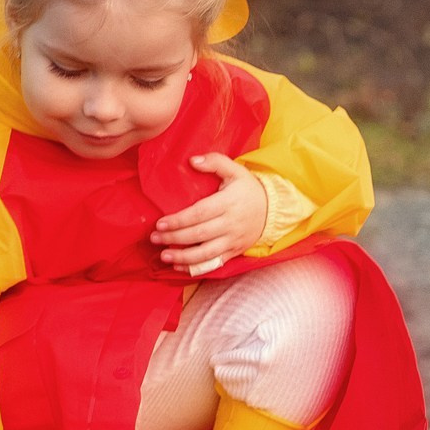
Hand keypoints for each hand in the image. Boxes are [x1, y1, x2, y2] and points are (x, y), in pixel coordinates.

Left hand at [153, 154, 267, 271]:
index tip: (160, 223)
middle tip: (154, 238)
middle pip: (199, 234)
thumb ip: (215, 162)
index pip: (200, 213)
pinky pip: (214, 263)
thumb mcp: (236, 170)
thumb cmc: (249, 189)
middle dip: (174, 238)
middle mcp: (230, 224)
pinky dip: (196, 268)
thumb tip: (192, 161)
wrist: (274, 210)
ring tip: (164, 255)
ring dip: (183, 257)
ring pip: (206, 253)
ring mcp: (233, 240)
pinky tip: (179, 267)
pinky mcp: (234, 251)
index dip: (179, 220)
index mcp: (228, 203)